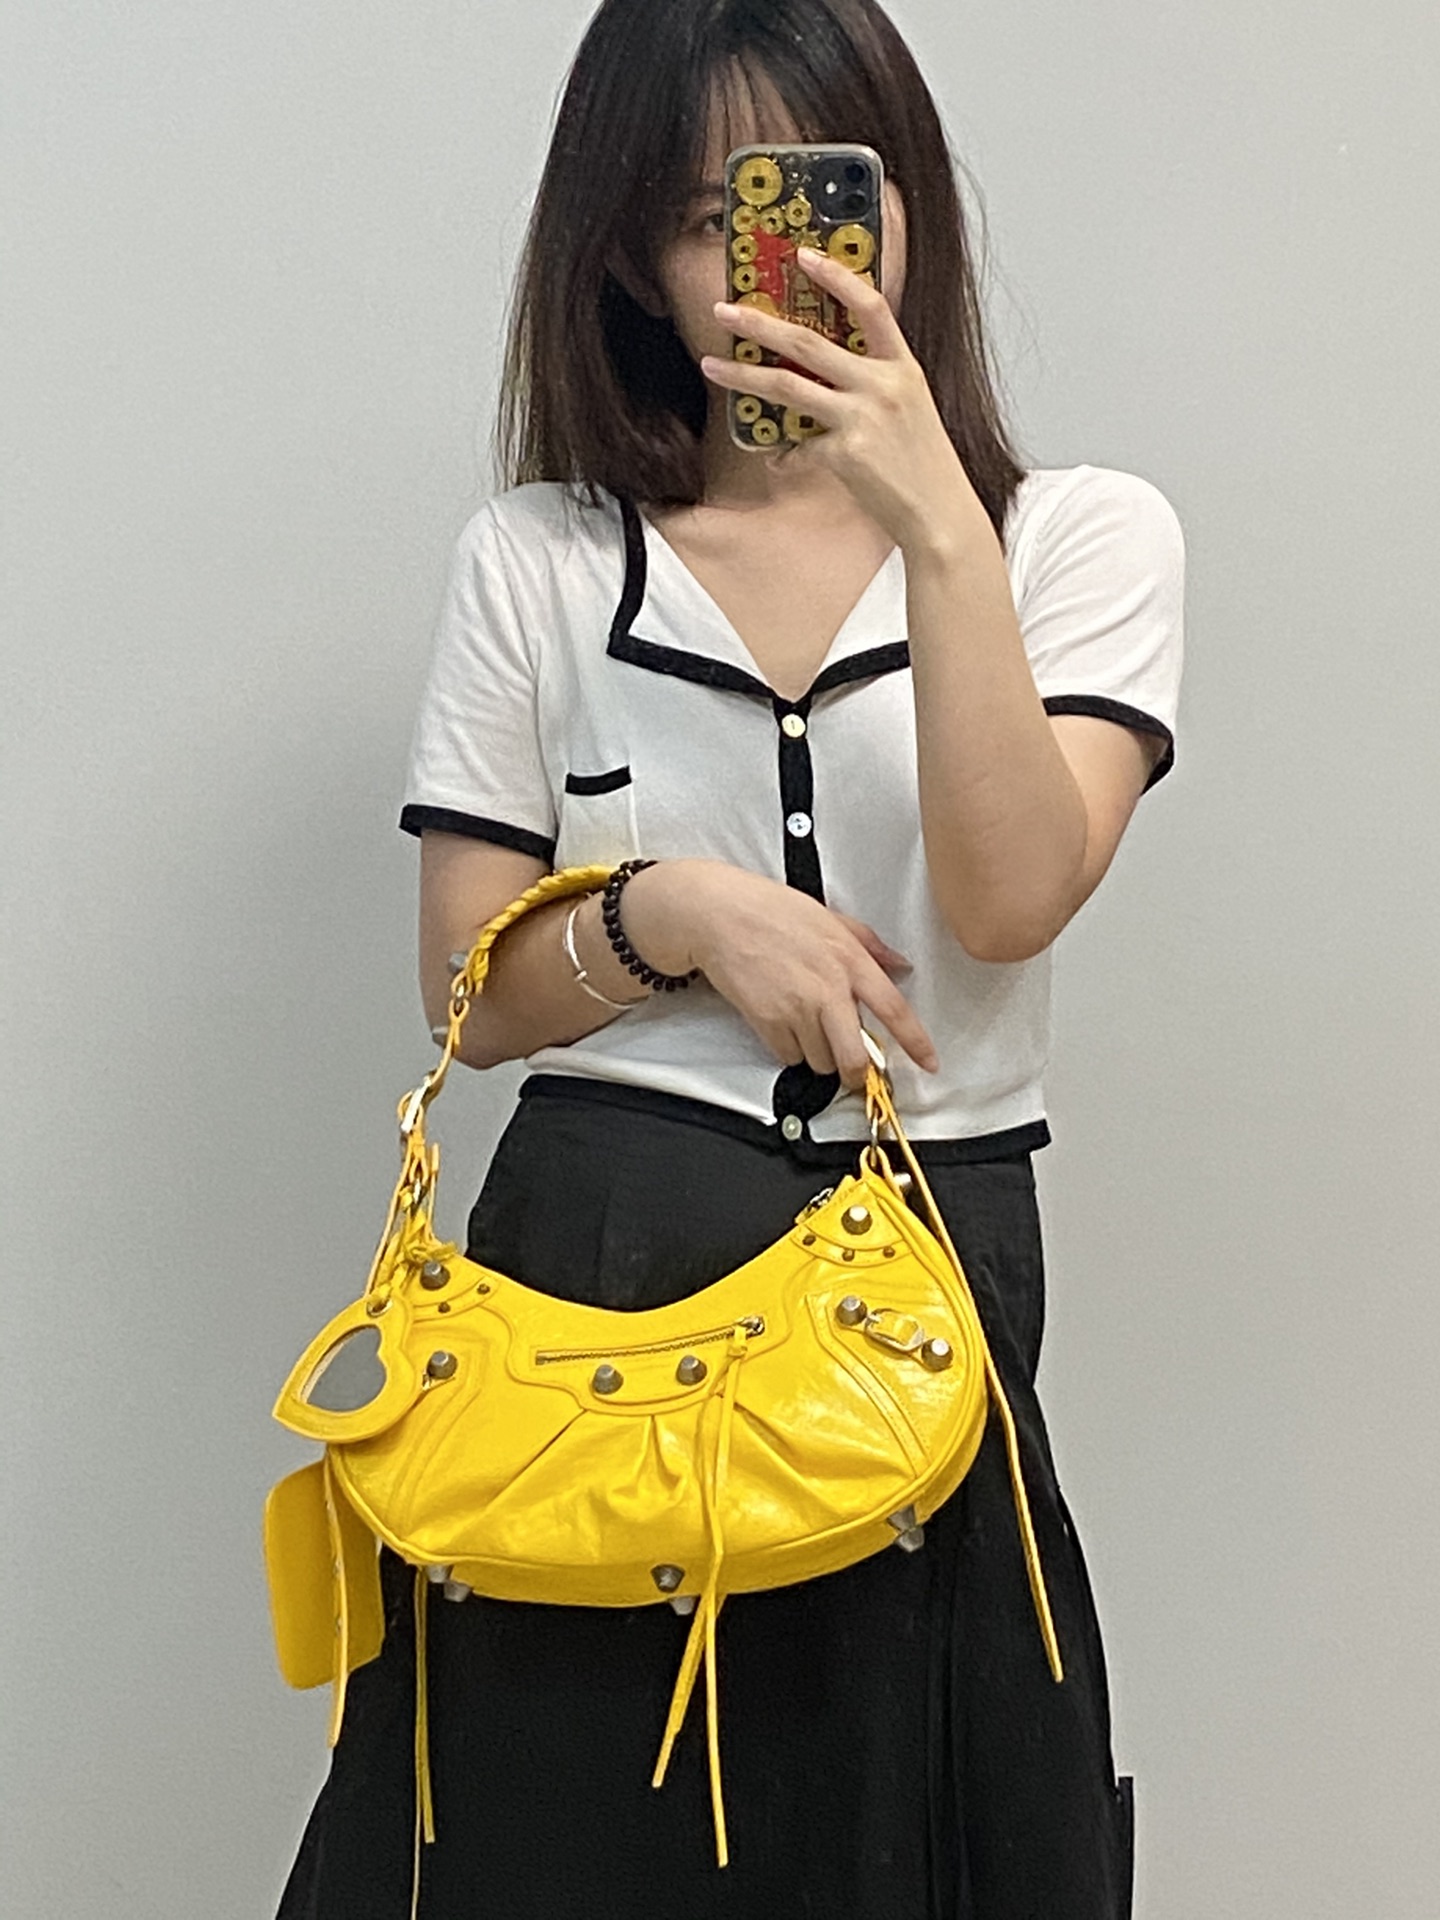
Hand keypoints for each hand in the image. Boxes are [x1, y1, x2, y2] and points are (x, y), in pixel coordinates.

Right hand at [621, 860, 938, 1089]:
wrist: (720, 916)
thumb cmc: (771, 911)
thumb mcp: (830, 918)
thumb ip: (869, 944)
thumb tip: (899, 965)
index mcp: (850, 961)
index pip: (894, 1010)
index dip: (916, 1043)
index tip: (928, 1063)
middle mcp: (828, 989)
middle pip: (855, 1057)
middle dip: (858, 1073)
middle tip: (855, 1069)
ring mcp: (797, 1009)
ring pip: (821, 1061)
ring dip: (819, 1054)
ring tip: (806, 1025)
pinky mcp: (768, 1023)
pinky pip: (789, 1057)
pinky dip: (790, 1049)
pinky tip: (782, 1023)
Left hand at [699, 245, 973, 550]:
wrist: (939, 513)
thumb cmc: (923, 465)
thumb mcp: (908, 409)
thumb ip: (873, 385)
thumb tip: (824, 379)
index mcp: (902, 368)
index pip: (870, 307)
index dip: (837, 277)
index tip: (804, 256)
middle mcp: (883, 386)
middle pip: (809, 343)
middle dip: (761, 323)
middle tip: (726, 310)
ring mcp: (863, 418)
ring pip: (788, 386)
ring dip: (744, 375)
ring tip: (713, 366)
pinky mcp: (846, 454)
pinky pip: (799, 449)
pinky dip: (785, 456)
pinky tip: (780, 461)